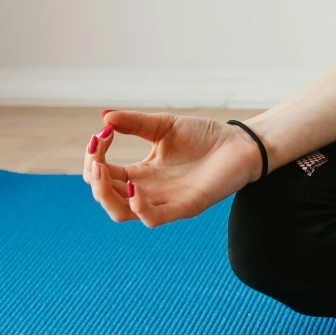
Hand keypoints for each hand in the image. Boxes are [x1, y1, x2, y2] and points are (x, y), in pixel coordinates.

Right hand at [82, 109, 262, 227]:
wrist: (241, 143)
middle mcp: (148, 191)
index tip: (102, 133)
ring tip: (104, 169)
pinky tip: (134, 188)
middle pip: (106, 197)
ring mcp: (165, 201)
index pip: (104, 175)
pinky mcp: (185, 207)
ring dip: (106, 194)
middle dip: (94, 176)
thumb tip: (104, 116)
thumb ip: (135, 123)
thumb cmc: (205, 136)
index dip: (95, 158)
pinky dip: (138, 208)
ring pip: (121, 213)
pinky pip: (153, 218)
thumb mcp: (164, 126)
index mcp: (141, 173)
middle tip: (98, 151)